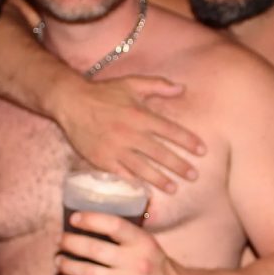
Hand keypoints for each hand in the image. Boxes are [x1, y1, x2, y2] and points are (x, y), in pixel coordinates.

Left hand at [57, 212, 186, 274]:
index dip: (91, 220)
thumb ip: (125, 236)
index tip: (74, 219)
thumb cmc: (157, 267)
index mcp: (142, 243)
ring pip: (89, 273)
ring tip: (59, 262)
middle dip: (70, 243)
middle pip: (94, 249)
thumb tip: (91, 223)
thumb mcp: (148, 245)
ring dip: (68, 266)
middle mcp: (135, 262)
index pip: (113, 225)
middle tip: (59, 241)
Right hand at [60, 76, 205, 192]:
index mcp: (140, 115)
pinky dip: (134, 183)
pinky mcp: (102, 160)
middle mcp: (131, 134)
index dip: (188, 141)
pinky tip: (145, 190)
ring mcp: (116, 149)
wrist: (70, 102)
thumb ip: (158, 85)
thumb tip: (182, 88)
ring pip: (143, 168)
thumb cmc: (103, 93)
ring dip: (160, 180)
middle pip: (160, 154)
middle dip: (179, 166)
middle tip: (194, 176)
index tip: (202, 151)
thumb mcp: (131, 83)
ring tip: (174, 189)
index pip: (170, 131)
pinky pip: (122, 174)